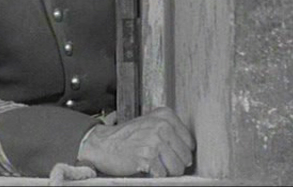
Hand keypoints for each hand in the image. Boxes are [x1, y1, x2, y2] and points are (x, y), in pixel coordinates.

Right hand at [77, 106, 194, 177]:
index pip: (190, 143)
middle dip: (174, 164)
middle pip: (185, 157)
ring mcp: (155, 141)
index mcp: (165, 116)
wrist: (103, 144)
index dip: (180, 152)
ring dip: (165, 171)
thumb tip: (190, 154)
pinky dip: (154, 175)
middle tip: (157, 159)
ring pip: (176, 168)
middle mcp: (162, 126)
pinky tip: (144, 166)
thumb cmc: (127, 137)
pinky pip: (163, 175)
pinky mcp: (148, 156)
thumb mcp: (150, 124)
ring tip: (151, 162)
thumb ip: (171, 132)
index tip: (167, 151)